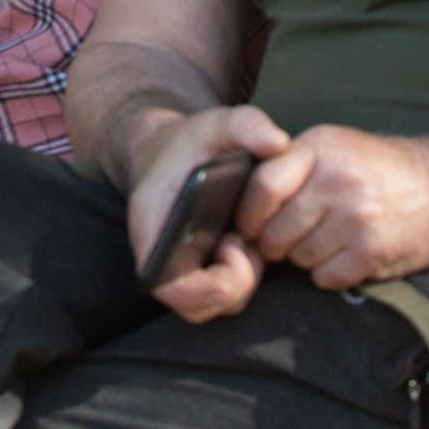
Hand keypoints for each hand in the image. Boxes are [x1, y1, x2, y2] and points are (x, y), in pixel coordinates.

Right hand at [122, 104, 289, 322]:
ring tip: (244, 242)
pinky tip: (249, 245)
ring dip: (240, 284)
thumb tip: (278, 143)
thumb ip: (245, 124)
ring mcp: (182, 268)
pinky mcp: (201, 271)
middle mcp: (162, 256)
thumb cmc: (188, 142)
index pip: (165, 285)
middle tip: (242, 245)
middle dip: (232, 286)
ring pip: (212, 307)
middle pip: (195, 306)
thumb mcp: (215, 122)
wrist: (169, 151)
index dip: (204, 287)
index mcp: (150, 224)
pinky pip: (222, 297)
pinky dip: (242, 279)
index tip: (233, 248)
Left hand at [235, 124, 428, 292]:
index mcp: (319, 149)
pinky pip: (326, 277)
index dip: (248, 214)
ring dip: (304, 258)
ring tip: (327, 241)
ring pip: (298, 257)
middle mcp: (336, 181)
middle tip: (289, 239)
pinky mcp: (373, 251)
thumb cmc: (380, 169)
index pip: (262, 186)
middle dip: (274, 242)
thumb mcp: (333, 146)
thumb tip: (240, 200)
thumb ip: (290, 165)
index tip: (248, 225)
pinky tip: (345, 257)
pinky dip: (329, 274)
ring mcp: (356, 217)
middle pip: (275, 230)